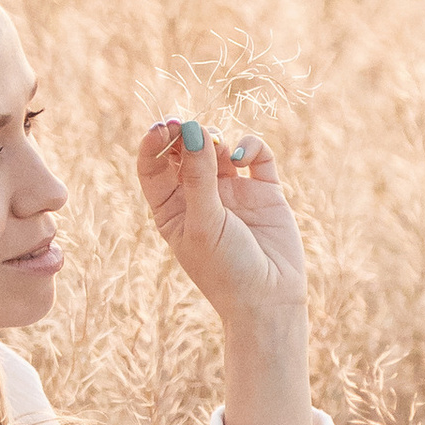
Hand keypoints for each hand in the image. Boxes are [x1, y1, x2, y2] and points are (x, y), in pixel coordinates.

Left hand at [134, 119, 307, 329]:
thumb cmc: (227, 270)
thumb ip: (198, 176)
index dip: (155, 144)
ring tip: (217, 144)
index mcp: (172, 209)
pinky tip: (243, 157)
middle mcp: (200, 197)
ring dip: (215, 138)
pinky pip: (256, 154)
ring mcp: (233, 191)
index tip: (162, 127)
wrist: (270, 300)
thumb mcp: (204, 223)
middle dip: (185, 134)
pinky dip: (250, 145)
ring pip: (219, 147)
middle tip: (187, 124)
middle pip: (185, 151)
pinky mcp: (264, 190)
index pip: (154, 168)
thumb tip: (194, 128)